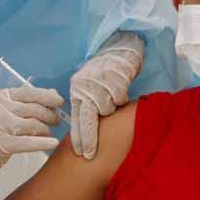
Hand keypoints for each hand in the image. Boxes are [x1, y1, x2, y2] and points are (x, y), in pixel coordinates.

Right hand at [0, 86, 64, 174]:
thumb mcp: (8, 108)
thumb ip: (29, 101)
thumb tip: (53, 94)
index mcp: (0, 96)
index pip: (29, 93)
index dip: (47, 97)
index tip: (59, 101)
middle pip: (33, 109)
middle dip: (49, 115)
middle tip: (56, 120)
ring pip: (33, 125)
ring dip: (45, 129)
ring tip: (48, 132)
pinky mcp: (0, 143)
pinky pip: (28, 142)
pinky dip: (43, 143)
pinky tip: (53, 143)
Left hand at [70, 31, 144, 159]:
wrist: (120, 45)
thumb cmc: (106, 70)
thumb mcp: (90, 86)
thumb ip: (88, 104)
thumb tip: (87, 129)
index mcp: (77, 89)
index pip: (76, 117)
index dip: (79, 136)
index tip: (80, 152)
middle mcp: (85, 86)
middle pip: (87, 118)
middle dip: (89, 138)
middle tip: (90, 154)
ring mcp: (99, 83)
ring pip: (107, 109)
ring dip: (112, 108)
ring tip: (114, 98)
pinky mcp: (114, 79)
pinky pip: (120, 99)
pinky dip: (123, 98)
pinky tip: (122, 88)